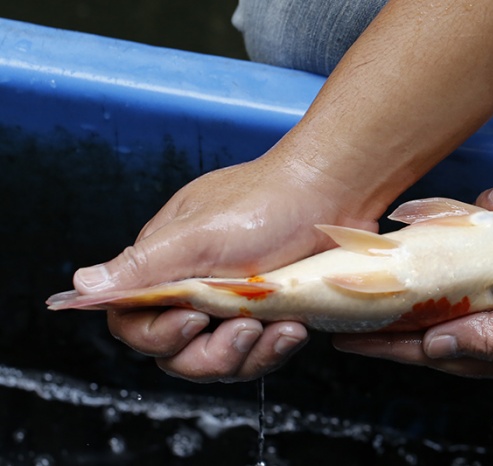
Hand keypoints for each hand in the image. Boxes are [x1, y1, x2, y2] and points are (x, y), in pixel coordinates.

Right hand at [73, 155, 376, 382]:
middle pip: (178, 354)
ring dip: (248, 355)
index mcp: (165, 266)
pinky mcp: (268, 315)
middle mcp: (194, 289)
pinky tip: (294, 328)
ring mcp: (233, 305)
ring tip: (279, 327)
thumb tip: (81, 285)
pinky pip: (258, 353)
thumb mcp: (198, 233)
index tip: (194, 320)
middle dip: (210, 355)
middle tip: (245, 330)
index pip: (134, 322)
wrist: (334, 191)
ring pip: (221, 361)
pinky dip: (275, 349)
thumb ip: (143, 266)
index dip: (158, 335)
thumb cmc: (267, 202)